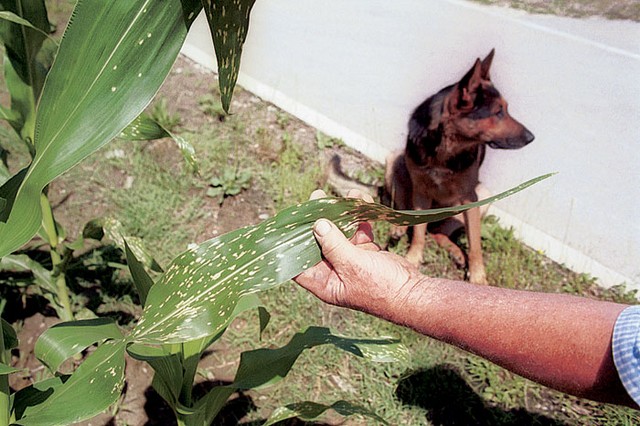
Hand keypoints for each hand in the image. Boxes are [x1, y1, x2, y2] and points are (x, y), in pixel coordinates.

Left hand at [294, 189, 424, 317]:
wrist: (413, 293)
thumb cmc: (381, 288)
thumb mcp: (353, 265)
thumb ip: (334, 245)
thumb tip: (317, 224)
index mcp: (324, 283)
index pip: (299, 264)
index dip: (292, 244)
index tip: (290, 222)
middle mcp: (334, 271)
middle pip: (319, 243)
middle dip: (319, 220)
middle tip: (318, 196)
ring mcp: (350, 261)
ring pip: (340, 233)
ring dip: (343, 214)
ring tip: (347, 193)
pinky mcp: (365, 253)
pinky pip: (358, 232)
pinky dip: (360, 218)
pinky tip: (362, 200)